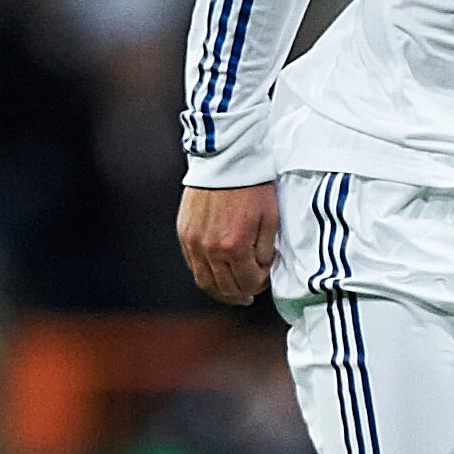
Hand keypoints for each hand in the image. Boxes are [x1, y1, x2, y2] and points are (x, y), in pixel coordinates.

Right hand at [176, 182, 278, 304]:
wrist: (226, 160)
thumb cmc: (252, 186)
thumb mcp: (270, 219)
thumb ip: (265, 250)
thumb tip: (261, 268)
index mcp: (235, 246)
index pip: (247, 282)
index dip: (259, 285)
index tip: (265, 278)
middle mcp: (210, 249)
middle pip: (225, 288)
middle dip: (241, 293)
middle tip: (250, 293)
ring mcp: (194, 242)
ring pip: (204, 281)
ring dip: (220, 291)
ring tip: (232, 291)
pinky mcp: (184, 233)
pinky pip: (192, 264)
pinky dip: (205, 274)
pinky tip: (216, 273)